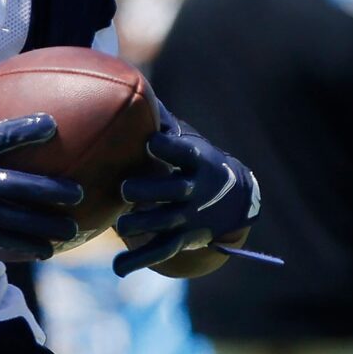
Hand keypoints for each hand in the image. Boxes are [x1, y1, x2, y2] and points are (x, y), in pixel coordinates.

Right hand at [0, 76, 81, 258]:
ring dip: (44, 229)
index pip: (0, 137)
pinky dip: (21, 247)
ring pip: (13, 222)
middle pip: (18, 187)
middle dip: (50, 192)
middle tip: (77, 194)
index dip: (28, 129)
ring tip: (70, 232)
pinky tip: (43, 251)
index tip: (52, 126)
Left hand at [112, 108, 260, 275]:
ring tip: (120, 225)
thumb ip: (162, 120)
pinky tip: (117, 268)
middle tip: (126, 189)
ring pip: (166, 223)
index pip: (185, 153)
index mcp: (197, 161)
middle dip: (151, 190)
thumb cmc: (196, 163)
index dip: (169, 147)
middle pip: (174, 190)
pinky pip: (161, 251)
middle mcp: (195, 190)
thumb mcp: (189, 142)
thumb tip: (131, 85)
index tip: (151, 142)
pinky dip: (139, 260)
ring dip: (142, 224)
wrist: (234, 201)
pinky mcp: (182, 239)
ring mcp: (189, 216)